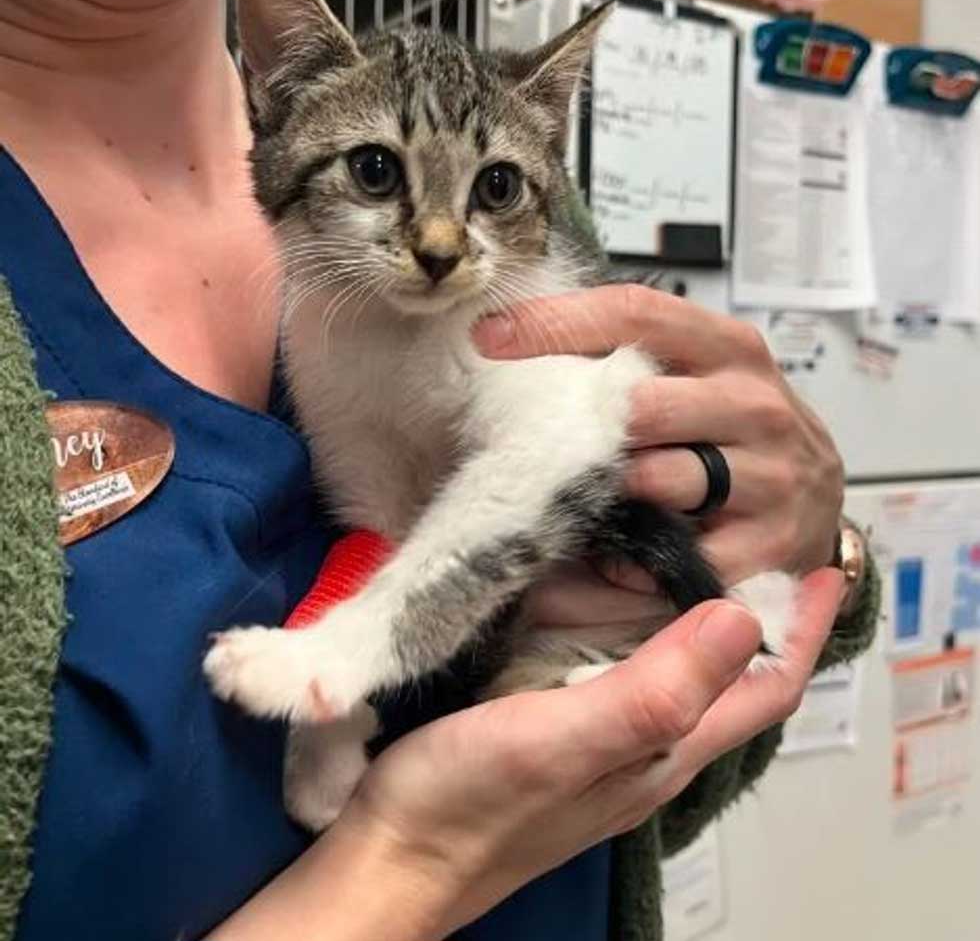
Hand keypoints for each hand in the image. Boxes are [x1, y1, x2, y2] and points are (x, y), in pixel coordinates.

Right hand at [345, 569, 840, 936]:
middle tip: (752, 541)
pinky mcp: (556, 731)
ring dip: (695, 616)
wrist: (389, 858)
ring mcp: (601, 744)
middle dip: (757, 615)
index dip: (802, 629)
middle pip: (728, 680)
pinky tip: (606, 599)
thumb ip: (654, 692)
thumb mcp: (563, 742)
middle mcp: (646, 749)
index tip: (824, 564)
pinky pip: (621, 671)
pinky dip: (633, 626)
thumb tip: (742, 619)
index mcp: (664, 751)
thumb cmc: (469, 803)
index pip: (765, 688)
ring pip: (675, 672)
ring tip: (687, 553)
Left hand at [472, 285, 843, 585]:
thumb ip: (628, 355)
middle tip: (538, 445)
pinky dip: (634, 561)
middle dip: (584, 427)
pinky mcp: (771, 543)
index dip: (557, 323)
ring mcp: (769, 474)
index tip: (489, 337)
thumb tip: (511, 340)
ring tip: (580, 504)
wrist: (817, 494)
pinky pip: (679, 554)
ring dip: (605, 496)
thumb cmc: (734, 428)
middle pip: (642, 402)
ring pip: (658, 478)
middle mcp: (753, 403)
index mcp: (727, 347)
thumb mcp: (696, 372)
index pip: (635, 314)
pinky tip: (618, 556)